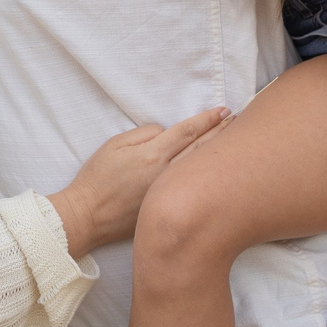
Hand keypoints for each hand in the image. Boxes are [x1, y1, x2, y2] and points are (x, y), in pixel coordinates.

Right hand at [48, 108, 232, 256]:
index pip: (188, 131)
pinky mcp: (169, 209)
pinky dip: (207, 177)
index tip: (223, 110)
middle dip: (222, 133)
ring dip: (219, 153)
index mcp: (154, 154)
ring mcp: (171, 194)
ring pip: (201, 169)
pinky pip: (193, 188)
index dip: (208, 119)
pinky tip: (216, 172)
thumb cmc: (97, 178)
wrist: (88, 215)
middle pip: (202, 148)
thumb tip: (166, 134)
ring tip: (235, 142)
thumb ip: (145, 135)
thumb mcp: (115, 145)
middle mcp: (168, 174)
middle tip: (238, 121)